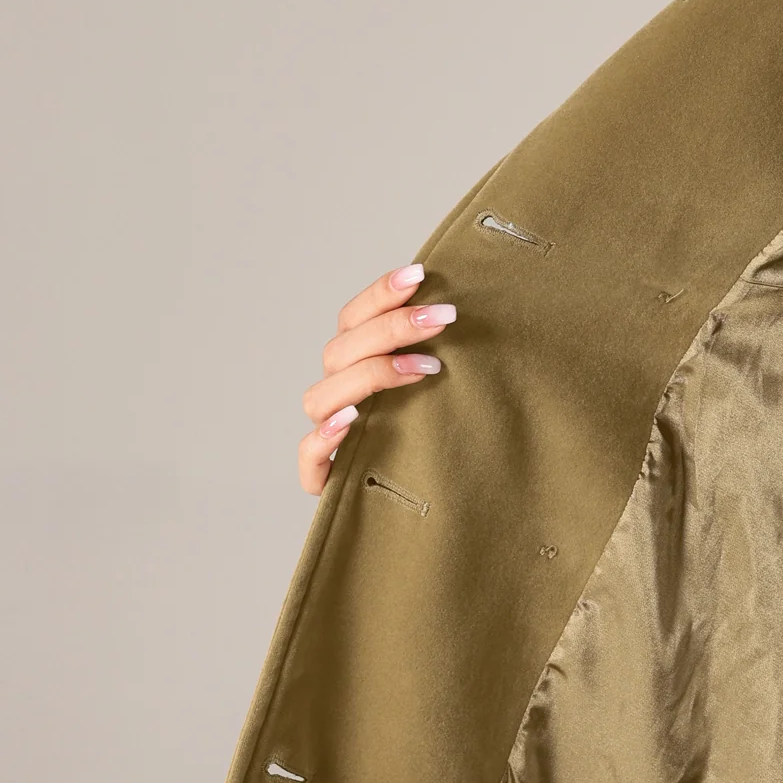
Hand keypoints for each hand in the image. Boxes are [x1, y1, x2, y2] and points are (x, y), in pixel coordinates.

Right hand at [298, 264, 455, 493]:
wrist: (419, 508)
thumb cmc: (435, 436)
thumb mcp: (442, 389)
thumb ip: (442, 352)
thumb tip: (472, 307)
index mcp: (354, 365)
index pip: (353, 318)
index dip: (381, 294)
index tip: (420, 273)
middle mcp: (336, 395)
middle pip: (342, 350)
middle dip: (393, 328)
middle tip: (444, 316)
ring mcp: (326, 435)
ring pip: (322, 396)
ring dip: (371, 375)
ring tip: (423, 369)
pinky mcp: (325, 479)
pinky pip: (309, 456)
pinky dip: (325, 437)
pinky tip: (353, 420)